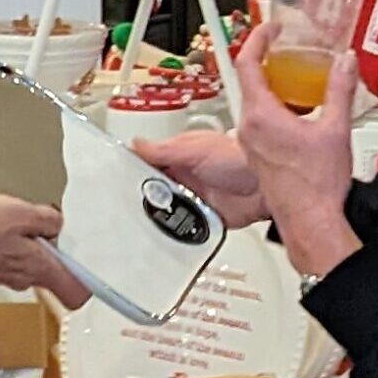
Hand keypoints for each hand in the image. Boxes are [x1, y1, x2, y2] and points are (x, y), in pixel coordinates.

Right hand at [0, 196, 92, 308]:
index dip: (87, 281)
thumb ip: (48, 219)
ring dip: (34, 242)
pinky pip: (14, 256)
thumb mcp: (22, 212)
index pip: (76, 294)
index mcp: (41, 269)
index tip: (91, 263)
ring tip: (24, 219)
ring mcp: (9, 275)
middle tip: (53, 225)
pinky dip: (15, 242)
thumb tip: (57, 223)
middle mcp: (27, 278)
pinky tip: (4, 224)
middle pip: (55, 272)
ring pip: (35, 262)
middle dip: (58, 249)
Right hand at [133, 130, 268, 228]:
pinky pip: (183, 228)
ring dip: (156, 215)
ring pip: (165, 209)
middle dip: (139, 196)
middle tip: (122, 206)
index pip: (146, 161)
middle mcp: (184, 177)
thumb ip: (166, 150)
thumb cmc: (240, 158)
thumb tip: (136, 143)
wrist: (266, 187)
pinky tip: (163, 234)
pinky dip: (174, 231)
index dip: (130, 169)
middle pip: (152, 188)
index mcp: (179, 155)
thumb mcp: (197, 149)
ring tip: (139, 222)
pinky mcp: (203, 219)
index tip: (111, 178)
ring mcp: (193, 198)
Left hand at [229, 22, 361, 272]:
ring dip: (275, 87)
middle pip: (250, 81)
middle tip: (289, 50)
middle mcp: (249, 128)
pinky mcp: (259, 156)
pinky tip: (301, 115)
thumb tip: (345, 63)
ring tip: (300, 81)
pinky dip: (277, 109)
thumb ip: (340, 90)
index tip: (271, 29)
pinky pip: (261, 122)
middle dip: (270, 62)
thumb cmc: (316, 185)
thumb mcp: (336, 129)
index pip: (247, 63)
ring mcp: (251, 144)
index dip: (257, 39)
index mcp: (261, 115)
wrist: (311, 221)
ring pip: (256, 103)